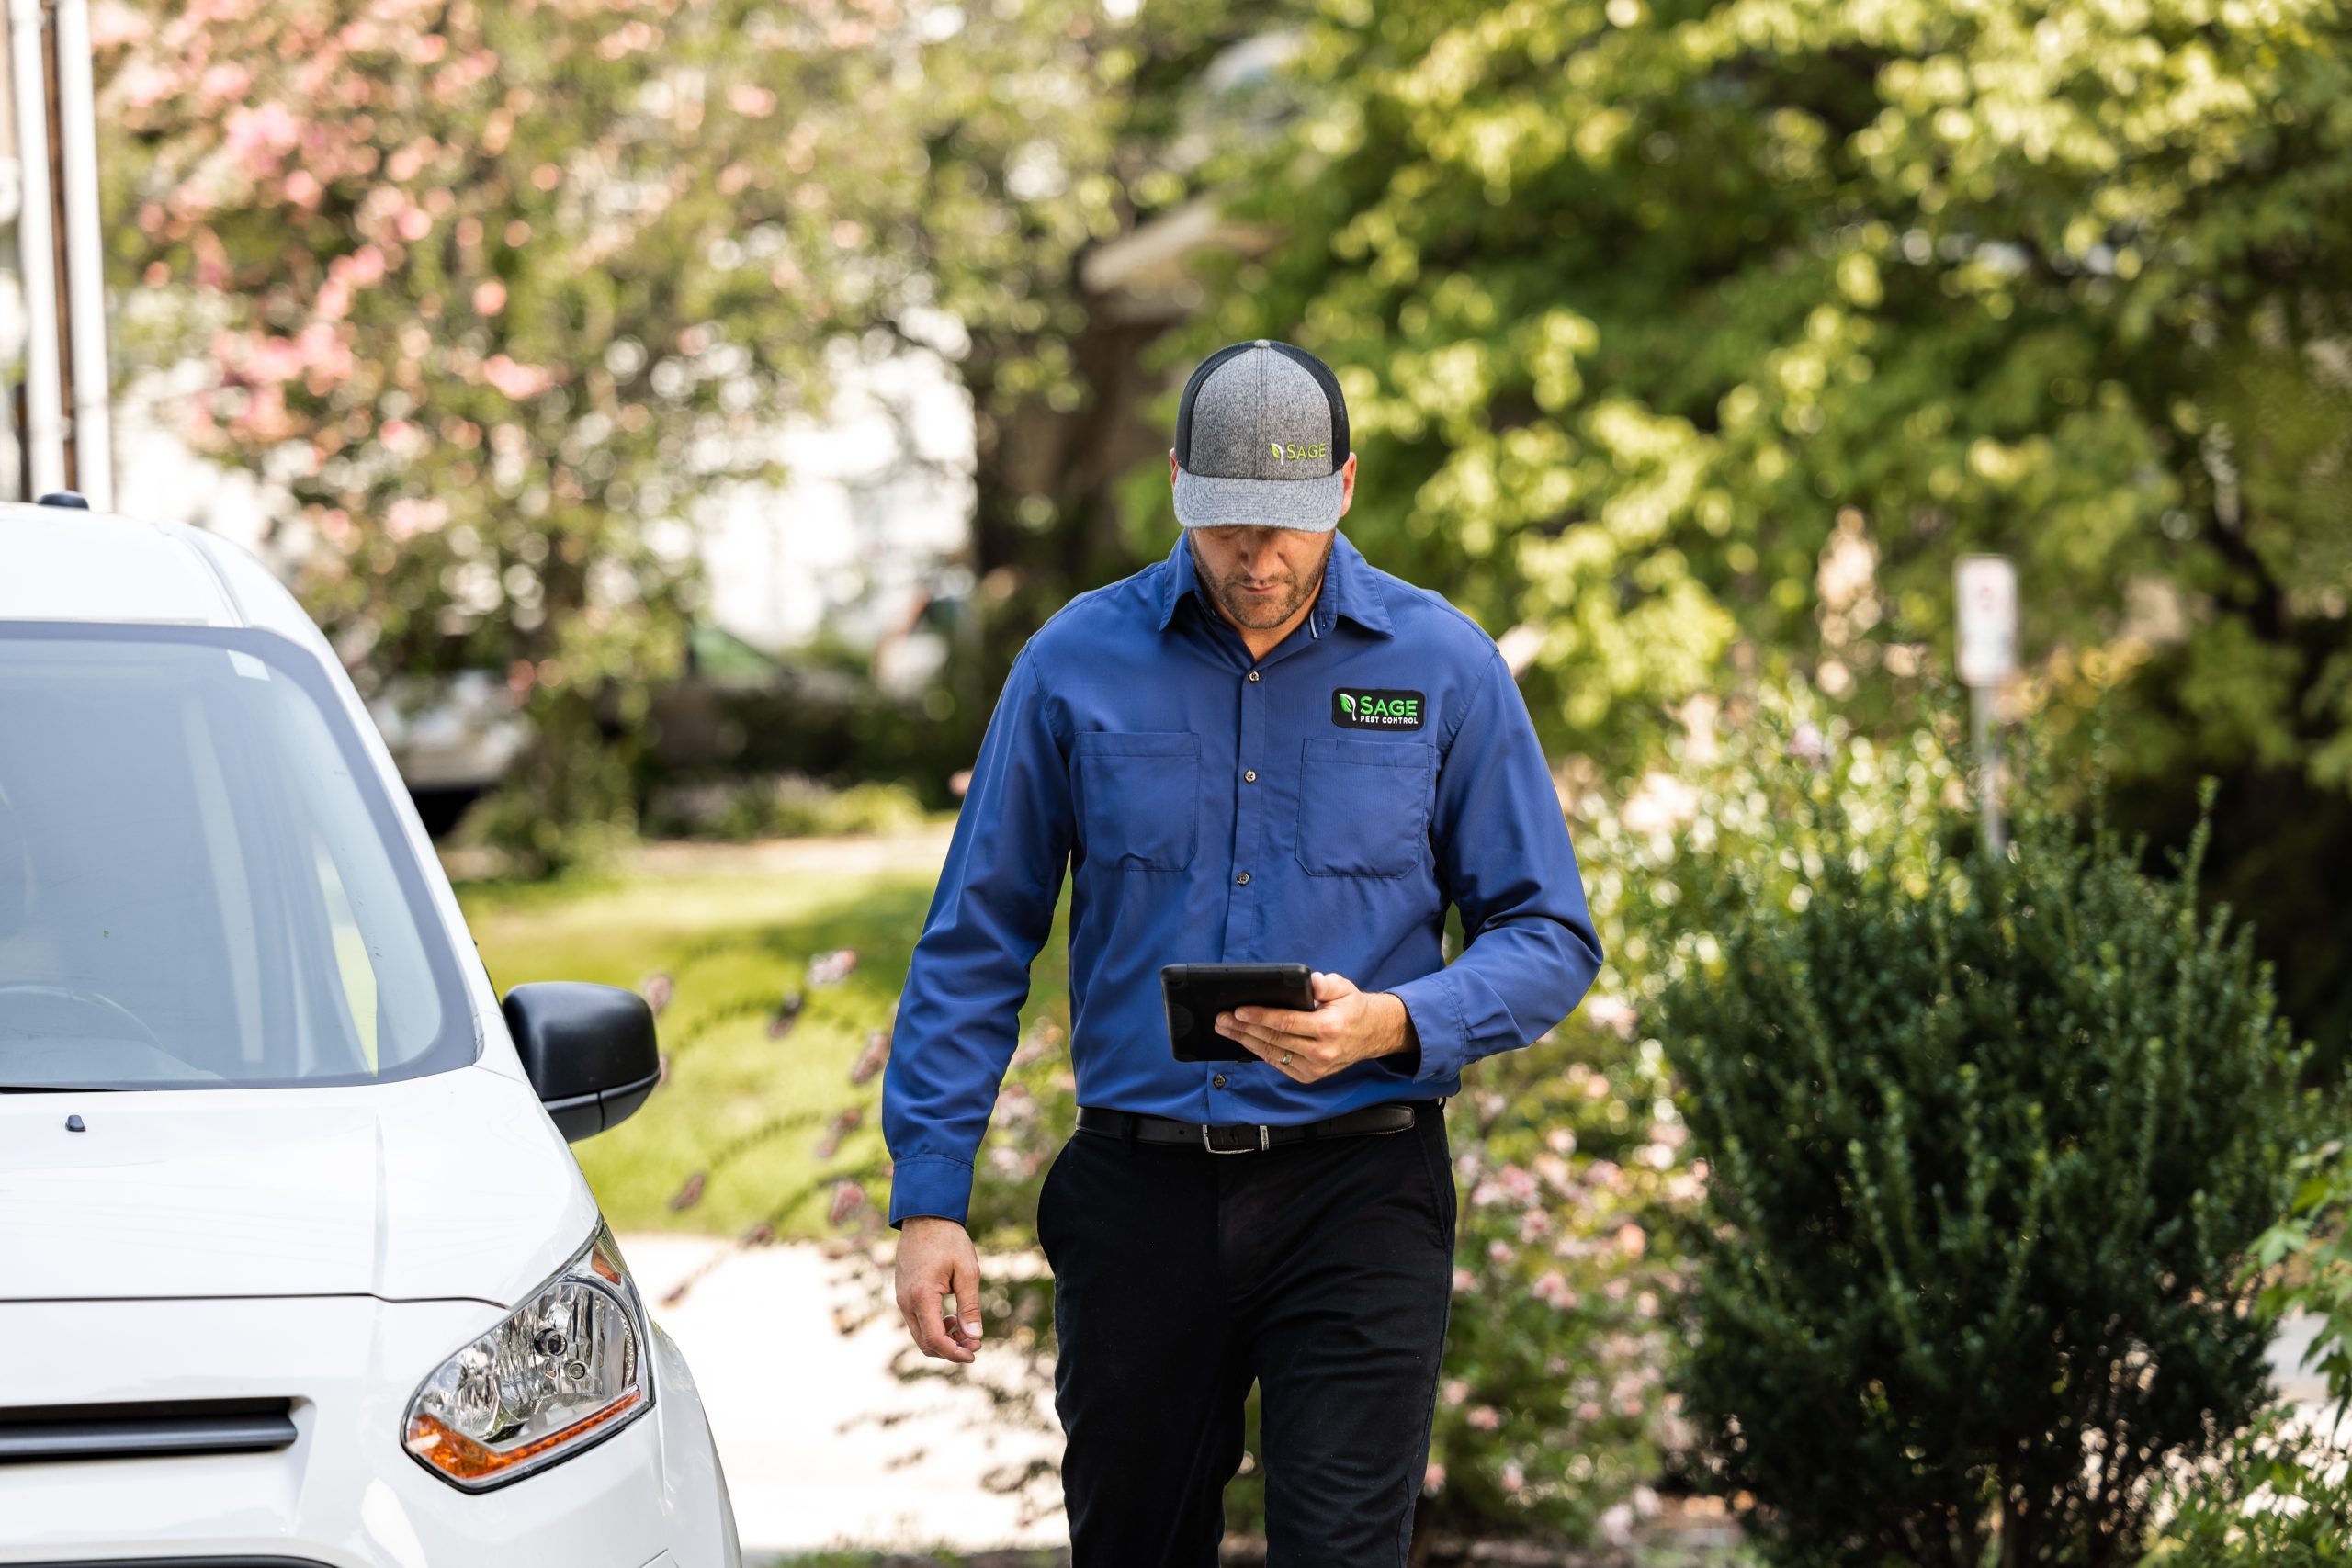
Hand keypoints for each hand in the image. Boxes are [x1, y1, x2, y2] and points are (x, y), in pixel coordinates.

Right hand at [893, 1216, 983, 1362]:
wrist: (925, 1216)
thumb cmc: (949, 1240)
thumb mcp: (967, 1272)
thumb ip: (970, 1306)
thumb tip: (975, 1336)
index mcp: (922, 1297)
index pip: (935, 1339)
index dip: (954, 1353)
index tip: (973, 1354)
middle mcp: (906, 1302)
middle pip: (925, 1343)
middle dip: (950, 1349)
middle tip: (975, 1342)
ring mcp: (901, 1298)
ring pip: (920, 1334)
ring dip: (943, 1339)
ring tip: (966, 1330)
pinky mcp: (903, 1294)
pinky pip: (916, 1321)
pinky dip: (934, 1327)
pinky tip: (952, 1319)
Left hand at [1216, 969, 1412, 1084]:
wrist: (1370, 1035)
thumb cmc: (1352, 1008)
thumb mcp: (1344, 987)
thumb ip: (1326, 983)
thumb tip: (1311, 981)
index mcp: (1329, 1028)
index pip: (1286, 1023)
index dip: (1260, 1017)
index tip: (1239, 1010)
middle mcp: (1321, 1052)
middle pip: (1273, 1039)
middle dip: (1244, 1028)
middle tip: (1222, 1018)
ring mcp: (1314, 1068)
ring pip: (1272, 1054)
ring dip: (1245, 1041)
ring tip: (1226, 1028)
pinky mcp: (1308, 1077)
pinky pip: (1278, 1063)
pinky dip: (1259, 1052)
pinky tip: (1244, 1040)